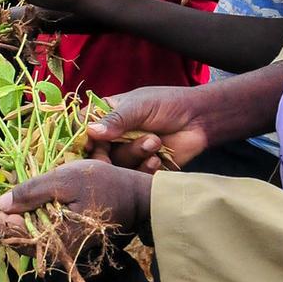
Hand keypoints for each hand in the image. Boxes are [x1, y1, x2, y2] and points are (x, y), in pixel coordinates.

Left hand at [0, 159, 152, 241]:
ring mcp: (64, 247)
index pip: (9, 228)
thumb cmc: (105, 186)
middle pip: (15, 238)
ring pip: (27, 239)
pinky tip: (19, 213)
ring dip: (9, 225)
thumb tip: (1, 204)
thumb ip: (32, 191)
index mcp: (52, 236)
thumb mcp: (67, 179)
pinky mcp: (71, 241)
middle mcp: (55, 248)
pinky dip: (26, 225)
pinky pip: (41, 236)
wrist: (140, 200)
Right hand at [88, 84, 214, 172]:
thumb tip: (90, 132)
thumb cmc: (168, 104)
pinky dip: (144, 169)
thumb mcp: (139, 106)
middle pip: (95, 152)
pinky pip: (133, 177)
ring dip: (133, 154)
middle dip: (103, 155)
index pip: (83, 128)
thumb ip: (115, 119)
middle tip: (108, 156)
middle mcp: (114, 137)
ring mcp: (128, 154)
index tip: (86, 145)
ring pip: (116, 165)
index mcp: (108, 116)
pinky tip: (157, 159)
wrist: (200, 119)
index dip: (81, 139)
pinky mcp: (142, 169)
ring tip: (154, 142)